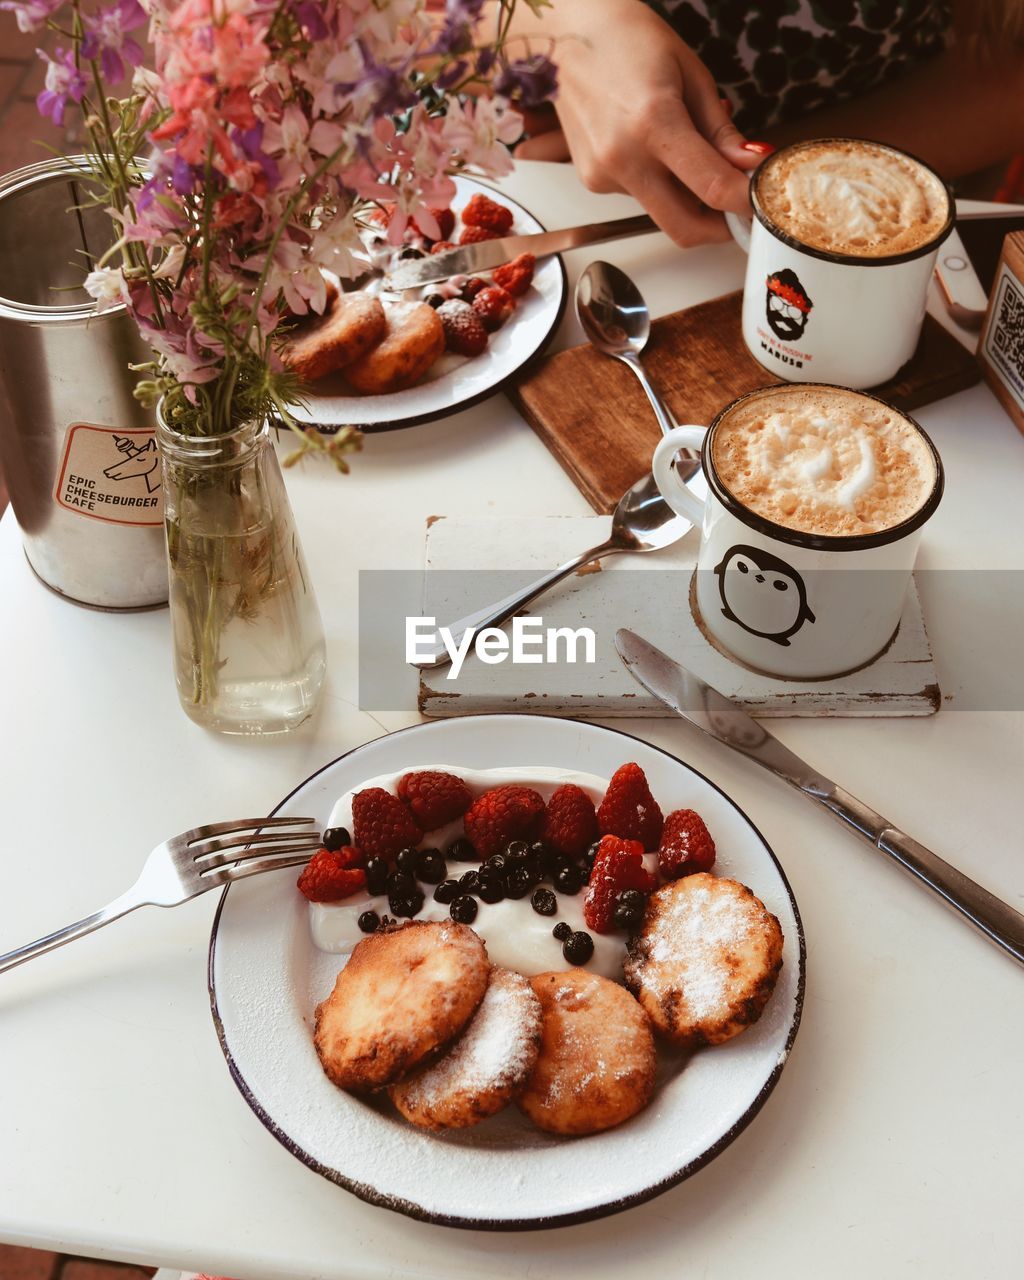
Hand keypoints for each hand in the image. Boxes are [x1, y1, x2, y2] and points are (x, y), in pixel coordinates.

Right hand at [511, 0, 764, 245]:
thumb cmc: (628, 41)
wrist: (568, 35)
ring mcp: (603, 174)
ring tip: (684, 152)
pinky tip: (648, 145)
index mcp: (654, 122)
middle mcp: (623, 157)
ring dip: (686, 198)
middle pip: (684, 228)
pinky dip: (656, 182)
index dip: (745, 203)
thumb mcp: (691, 74)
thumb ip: (721, 130)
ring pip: (662, 212)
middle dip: (718, 229)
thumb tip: (749, 165)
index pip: (712, 188)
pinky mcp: (592, 180)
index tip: (761, 203)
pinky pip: (638, 196)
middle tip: (737, 213)